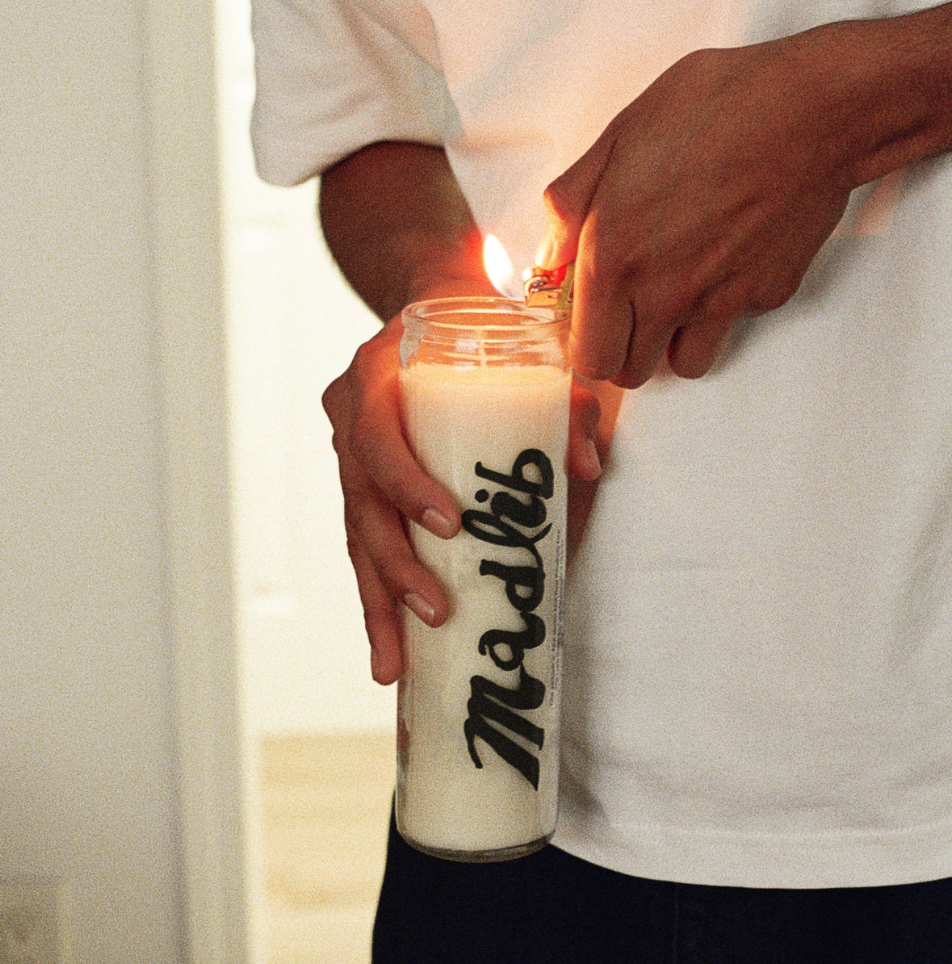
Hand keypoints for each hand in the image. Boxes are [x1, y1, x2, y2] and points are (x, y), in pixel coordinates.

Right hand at [322, 303, 604, 684]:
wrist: (434, 305)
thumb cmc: (480, 327)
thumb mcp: (524, 345)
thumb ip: (565, 398)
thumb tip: (586, 467)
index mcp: (375, 374)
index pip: (375, 435)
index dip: (403, 483)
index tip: (448, 524)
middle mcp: (350, 416)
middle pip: (359, 502)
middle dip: (393, 564)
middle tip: (434, 609)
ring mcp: (348, 453)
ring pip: (354, 535)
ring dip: (376, 599)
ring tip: (395, 664)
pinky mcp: (360, 484)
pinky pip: (362, 544)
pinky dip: (377, 595)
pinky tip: (389, 648)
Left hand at [537, 23, 917, 386]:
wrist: (810, 110)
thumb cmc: (716, 108)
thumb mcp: (619, 136)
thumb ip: (572, 202)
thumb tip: (553, 250)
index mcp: (615, 257)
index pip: (585, 354)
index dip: (582, 340)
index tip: (587, 315)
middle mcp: (664, 292)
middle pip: (629, 373)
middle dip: (622, 348)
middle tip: (626, 309)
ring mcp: (719, 301)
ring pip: (684, 365)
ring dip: (672, 341)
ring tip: (675, 294)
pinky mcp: (766, 294)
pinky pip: (733, 323)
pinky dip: (724, 306)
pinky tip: (727, 255)